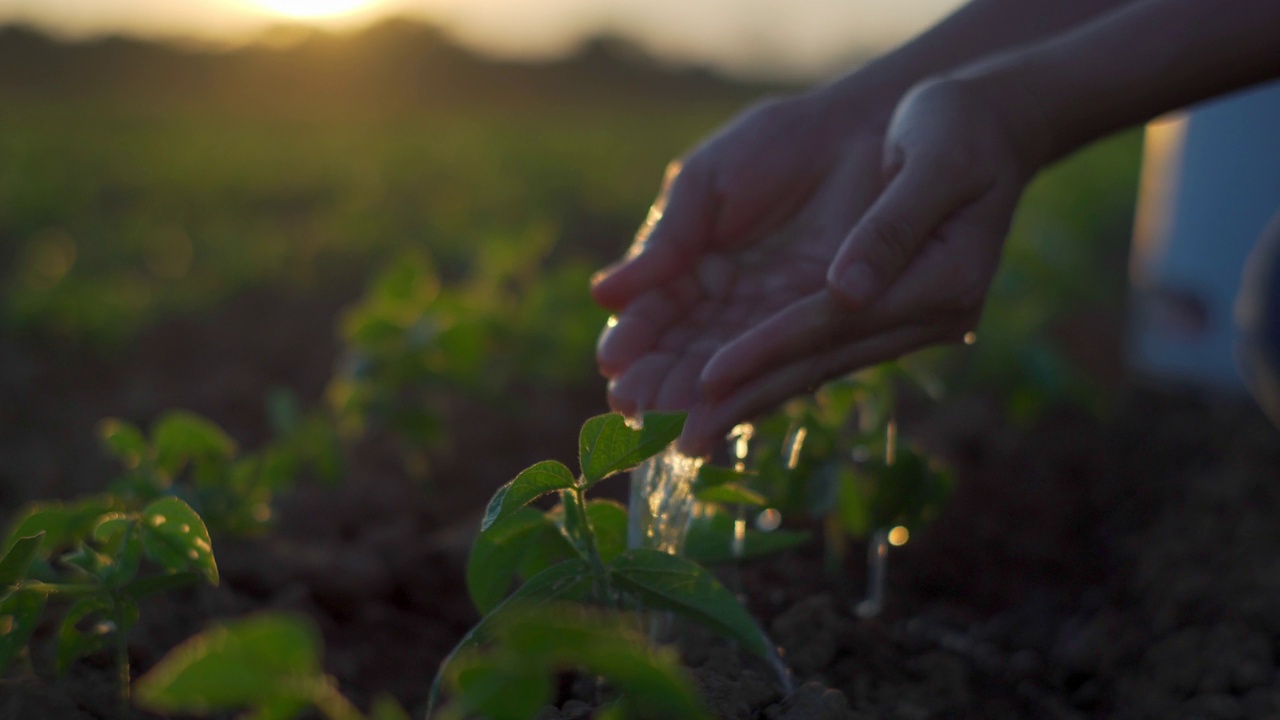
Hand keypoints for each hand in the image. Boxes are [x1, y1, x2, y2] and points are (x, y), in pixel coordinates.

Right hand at [591, 83, 897, 450]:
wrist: (861, 130)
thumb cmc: (778, 145)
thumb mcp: (706, 184)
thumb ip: (665, 241)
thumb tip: (602, 295)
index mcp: (688, 263)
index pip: (652, 313)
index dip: (633, 339)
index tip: (611, 364)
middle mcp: (724, 302)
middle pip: (682, 352)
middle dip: (656, 382)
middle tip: (631, 408)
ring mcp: (768, 317)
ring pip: (722, 368)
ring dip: (694, 400)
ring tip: (669, 427)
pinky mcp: (815, 326)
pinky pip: (777, 365)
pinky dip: (748, 392)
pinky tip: (719, 416)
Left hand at [686, 78, 1041, 453]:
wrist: (993, 121)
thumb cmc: (961, 125)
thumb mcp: (939, 158)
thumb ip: (892, 225)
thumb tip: (847, 291)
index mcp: (945, 278)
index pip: (836, 323)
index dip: (769, 350)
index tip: (709, 379)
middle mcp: (930, 315)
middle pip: (820, 362)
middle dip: (748, 398)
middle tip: (684, 442)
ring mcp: (910, 321)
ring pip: (816, 365)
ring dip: (752, 397)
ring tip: (692, 434)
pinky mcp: (887, 314)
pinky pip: (820, 350)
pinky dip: (771, 371)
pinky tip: (728, 396)